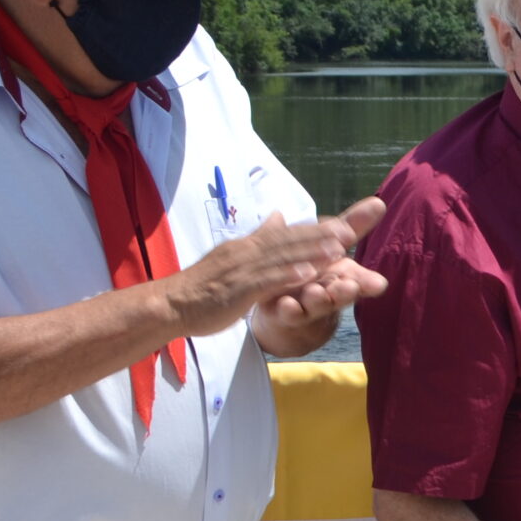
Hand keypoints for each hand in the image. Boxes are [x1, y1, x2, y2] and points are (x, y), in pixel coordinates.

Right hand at [165, 208, 364, 335]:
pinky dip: (287, 276)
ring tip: (338, 249)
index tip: (341, 225)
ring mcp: (241, 270)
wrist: (170, 304)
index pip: (285, 234)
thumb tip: (278, 215)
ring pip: (281, 258)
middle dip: (320, 236)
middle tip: (350, 231)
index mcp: (246, 246)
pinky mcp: (237, 290)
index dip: (314, 230)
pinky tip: (308, 274)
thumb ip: (258, 238)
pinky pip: (266, 281)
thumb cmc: (203, 287)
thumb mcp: (233, 257)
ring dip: (310, 253)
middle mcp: (245, 253)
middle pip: (288, 241)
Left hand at [252, 198, 389, 350]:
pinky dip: (289, 309)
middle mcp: (329, 290)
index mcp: (341, 273)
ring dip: (318, 298)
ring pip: (318, 303)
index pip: (358, 277)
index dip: (368, 281)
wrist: (287, 307)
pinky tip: (286, 303)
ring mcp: (309, 304)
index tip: (379, 284)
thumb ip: (353, 227)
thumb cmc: (316, 270)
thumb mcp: (334, 245)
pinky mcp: (288, 314)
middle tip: (350, 286)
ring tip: (315, 291)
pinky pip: (289, 313)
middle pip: (341, 292)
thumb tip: (378, 202)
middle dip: (345, 290)